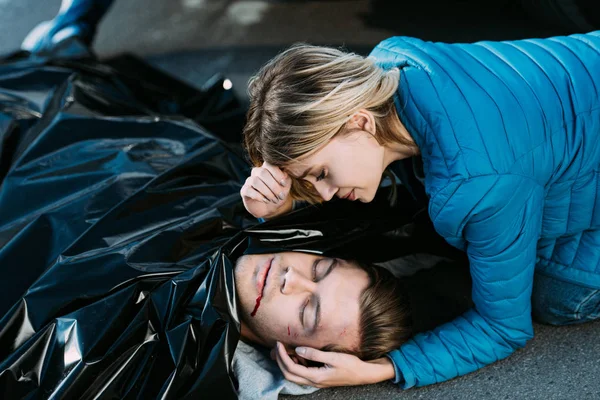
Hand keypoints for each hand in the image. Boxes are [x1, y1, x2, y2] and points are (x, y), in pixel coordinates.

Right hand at [241, 162, 292, 218]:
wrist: (270, 208)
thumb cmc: (278, 194)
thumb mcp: (286, 186)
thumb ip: (286, 178)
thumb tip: (284, 175)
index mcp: (267, 168)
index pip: (269, 164)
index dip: (277, 173)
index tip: (283, 184)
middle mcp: (256, 172)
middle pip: (262, 172)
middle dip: (273, 185)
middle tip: (281, 196)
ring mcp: (249, 181)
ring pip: (255, 181)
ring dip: (267, 192)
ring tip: (274, 200)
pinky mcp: (244, 191)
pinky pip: (248, 190)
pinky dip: (258, 196)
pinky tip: (266, 201)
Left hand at [273, 342, 394, 387]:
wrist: (363, 374)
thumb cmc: (350, 365)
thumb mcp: (333, 357)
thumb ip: (314, 354)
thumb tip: (298, 349)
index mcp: (315, 377)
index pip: (291, 367)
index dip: (282, 355)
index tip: (279, 343)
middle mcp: (313, 382)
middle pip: (288, 375)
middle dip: (280, 361)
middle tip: (277, 347)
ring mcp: (316, 381)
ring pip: (294, 376)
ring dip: (286, 363)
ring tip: (284, 349)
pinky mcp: (318, 378)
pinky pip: (302, 374)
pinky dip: (295, 364)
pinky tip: (297, 354)